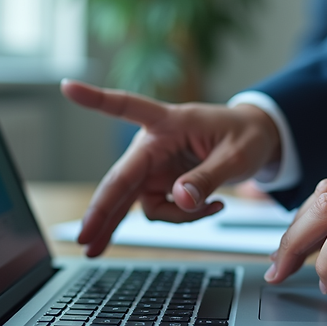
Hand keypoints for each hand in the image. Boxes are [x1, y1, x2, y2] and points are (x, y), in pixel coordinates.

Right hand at [61, 80, 280, 255]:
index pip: (127, 107)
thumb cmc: (246, 136)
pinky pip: (158, 209)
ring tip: (211, 210)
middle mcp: (152, 145)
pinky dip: (179, 217)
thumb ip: (208, 177)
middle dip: (103, 211)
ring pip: (139, 203)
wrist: (258, 140)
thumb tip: (180, 199)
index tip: (67, 86)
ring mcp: (153, 168)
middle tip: (86, 239)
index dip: (95, 99)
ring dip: (171, 217)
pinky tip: (206, 211)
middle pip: (120, 179)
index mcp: (169, 122)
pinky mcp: (160, 184)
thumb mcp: (237, 155)